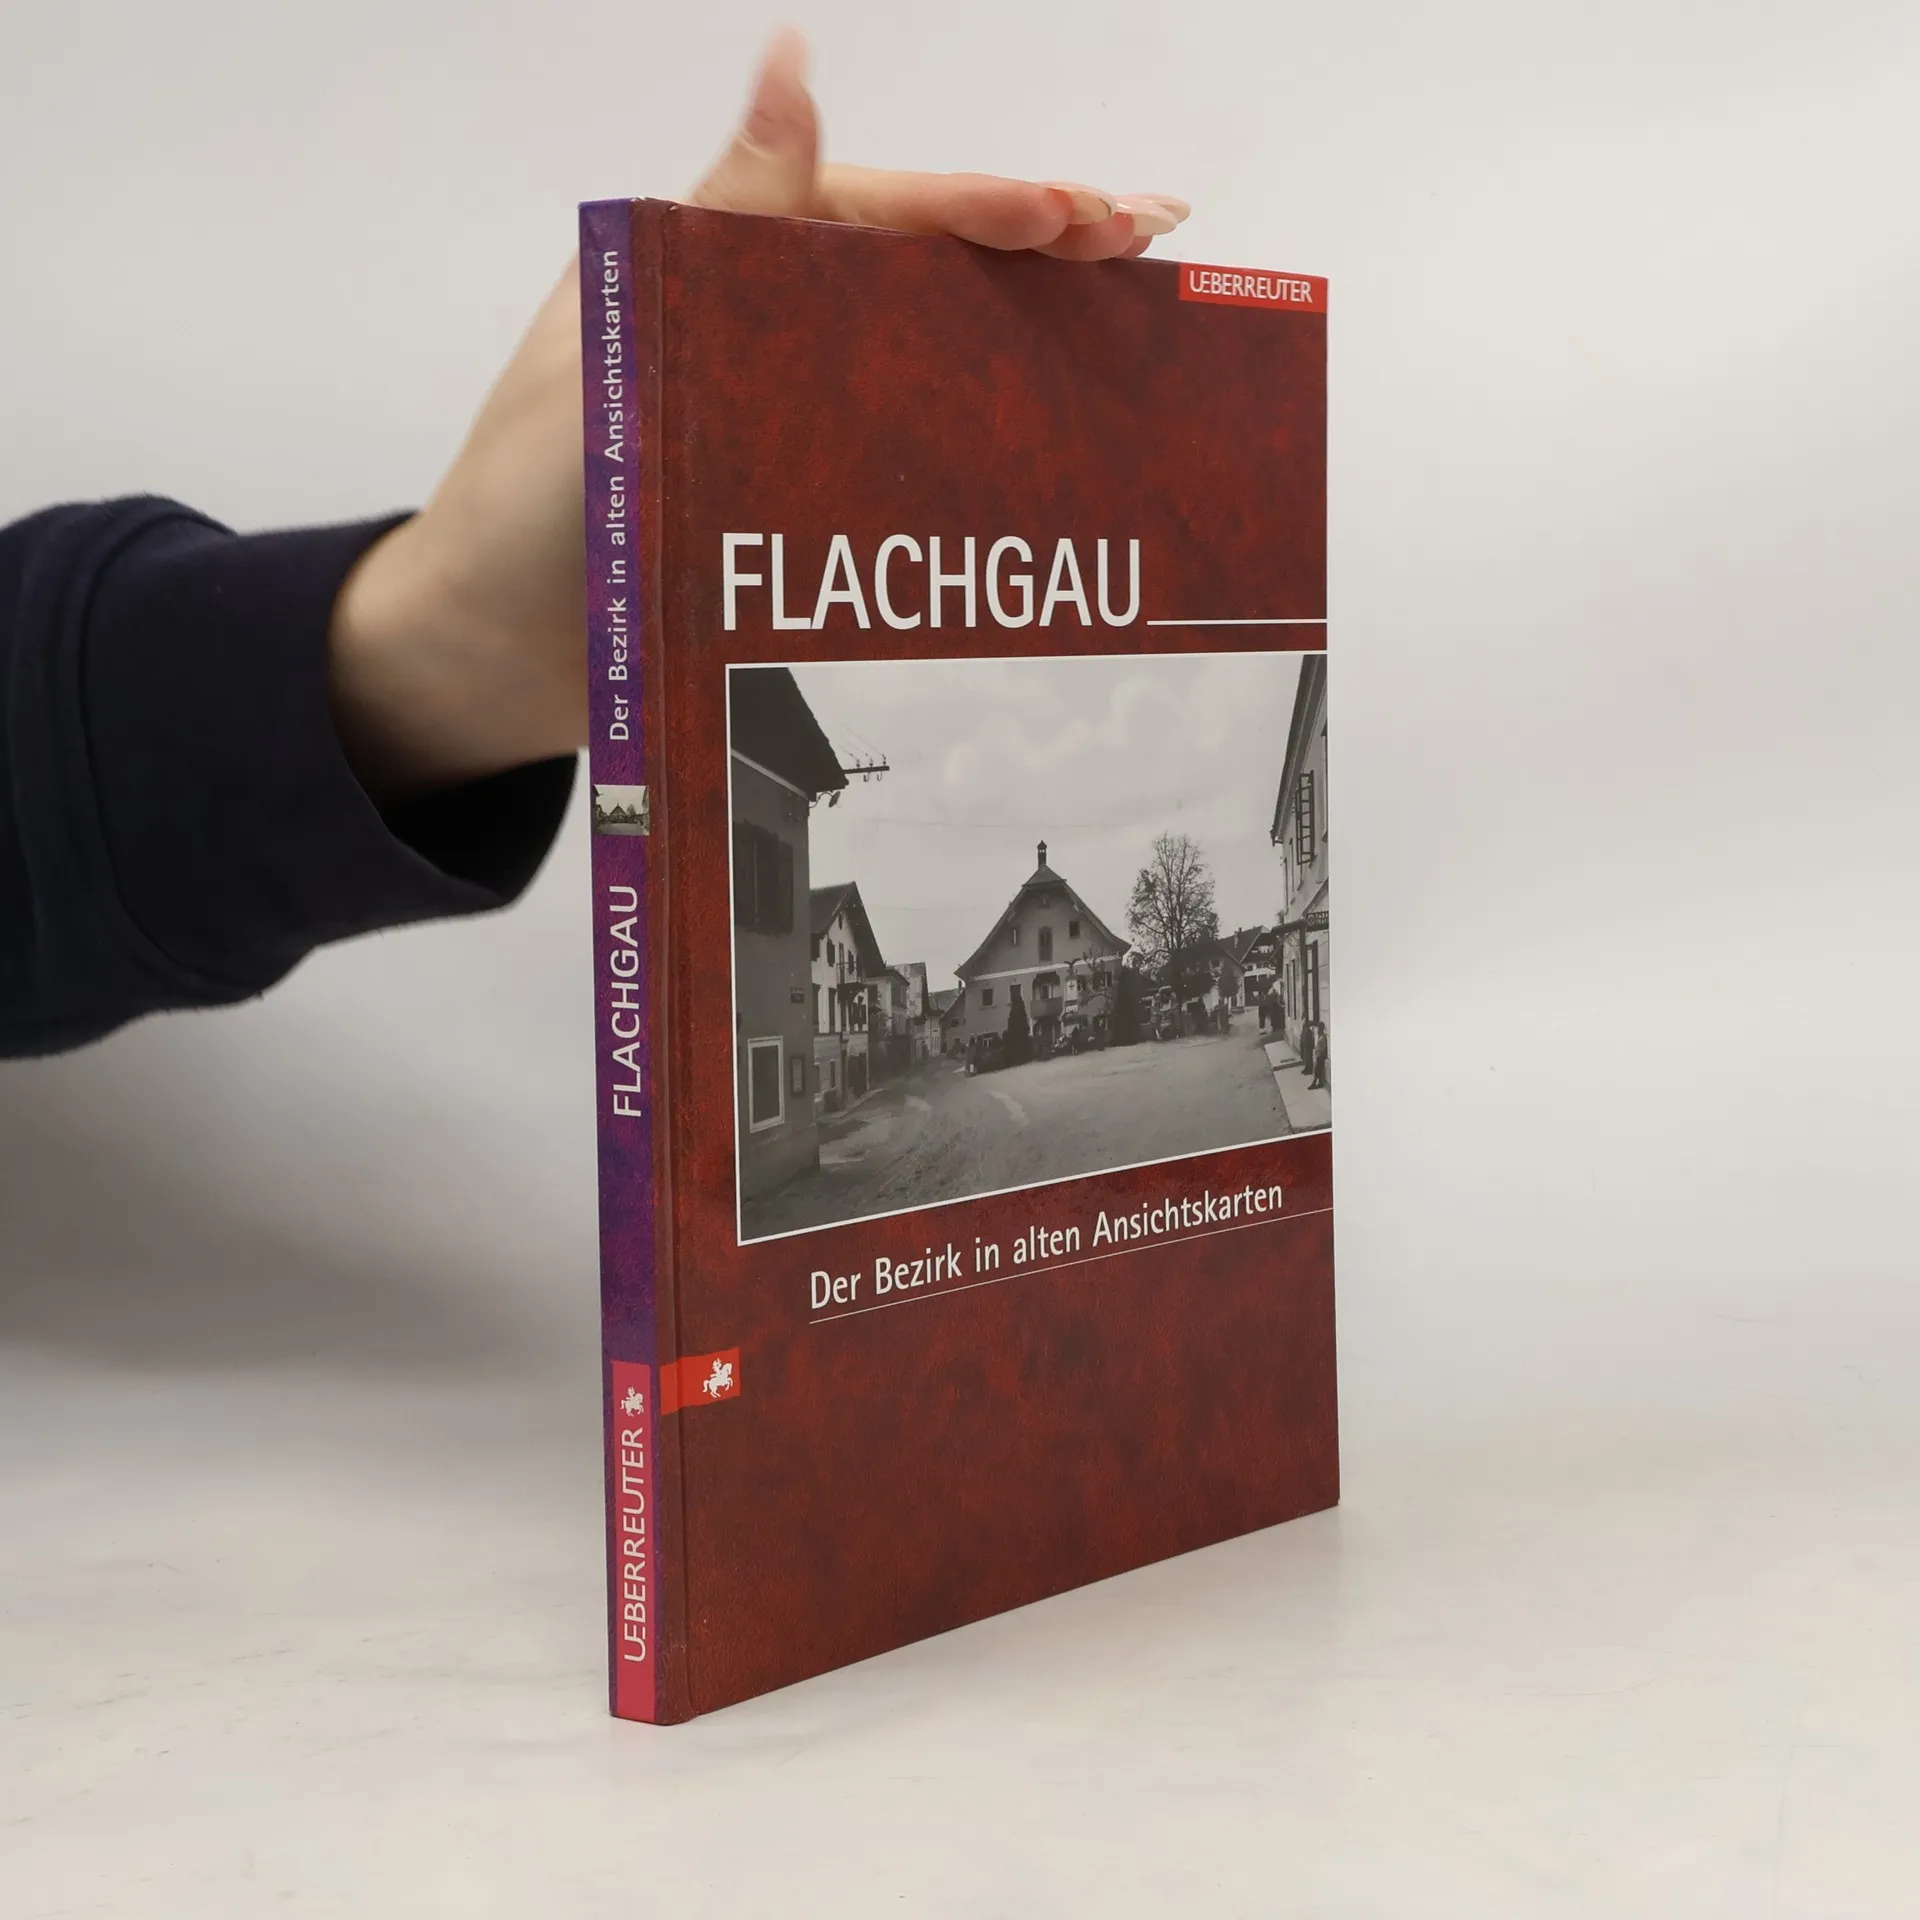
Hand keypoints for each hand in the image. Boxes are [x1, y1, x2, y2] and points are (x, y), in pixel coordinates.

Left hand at [327, 30, 1190, 799]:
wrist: (490, 662)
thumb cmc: (531, 510)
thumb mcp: (621, 354)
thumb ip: (724, 224)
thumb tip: (794, 57)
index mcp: (710, 263)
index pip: (869, 211)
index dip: (978, 210)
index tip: (1076, 219)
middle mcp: (755, 322)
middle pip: (917, 266)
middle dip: (1034, 246)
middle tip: (1150, 235)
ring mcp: (780, 407)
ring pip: (924, 344)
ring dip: (1026, 324)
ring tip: (1135, 303)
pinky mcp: (795, 490)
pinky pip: (903, 438)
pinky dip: (983, 422)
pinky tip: (1058, 419)